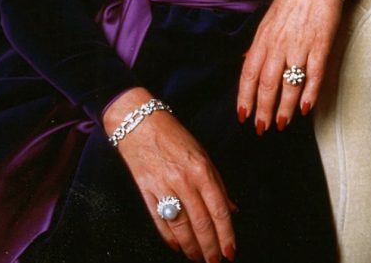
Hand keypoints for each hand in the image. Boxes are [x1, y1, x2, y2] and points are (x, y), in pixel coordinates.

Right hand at [103, 87, 236, 262]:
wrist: (139, 121)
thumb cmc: (173, 135)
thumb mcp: (201, 152)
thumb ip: (216, 182)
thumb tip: (231, 209)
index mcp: (201, 169)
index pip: (218, 210)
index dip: (226, 235)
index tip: (231, 252)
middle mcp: (184, 180)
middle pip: (201, 223)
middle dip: (210, 247)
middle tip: (216, 261)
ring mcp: (163, 186)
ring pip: (181, 227)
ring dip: (192, 247)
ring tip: (198, 258)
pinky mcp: (145, 190)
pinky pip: (160, 221)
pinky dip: (169, 237)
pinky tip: (177, 247)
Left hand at [236, 0, 352, 131]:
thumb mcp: (268, 20)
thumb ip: (259, 45)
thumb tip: (247, 64)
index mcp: (263, 38)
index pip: (249, 73)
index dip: (244, 97)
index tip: (242, 116)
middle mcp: (279, 44)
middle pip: (267, 84)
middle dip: (263, 110)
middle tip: (262, 128)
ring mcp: (300, 46)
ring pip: (289, 84)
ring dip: (284, 108)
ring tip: (282, 124)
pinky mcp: (320, 45)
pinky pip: (313, 75)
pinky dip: (309, 94)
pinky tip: (305, 109)